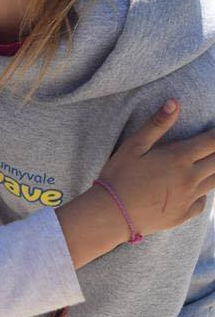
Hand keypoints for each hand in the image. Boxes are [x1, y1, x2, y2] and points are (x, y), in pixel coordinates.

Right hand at [99, 100, 211, 237]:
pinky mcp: (183, 214)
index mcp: (179, 158)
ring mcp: (188, 198)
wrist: (112, 214)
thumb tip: (174, 102)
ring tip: (210, 163)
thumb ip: (156, 124)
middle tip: (214, 146)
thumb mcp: (134, 146)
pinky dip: (204, 192)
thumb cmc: (119, 176)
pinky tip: (196, 188)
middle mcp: (190, 178)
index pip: (212, 141)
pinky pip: (203, 202)